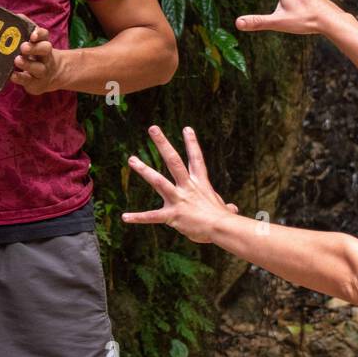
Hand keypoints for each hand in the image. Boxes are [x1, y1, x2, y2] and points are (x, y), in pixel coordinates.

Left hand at [11, 26, 62, 94]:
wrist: (52, 75)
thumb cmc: (36, 54)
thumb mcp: (33, 42)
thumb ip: (25, 29)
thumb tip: (15, 16)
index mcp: (43, 43)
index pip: (44, 35)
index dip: (39, 34)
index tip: (32, 35)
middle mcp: (46, 57)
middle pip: (45, 50)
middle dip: (35, 48)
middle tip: (23, 47)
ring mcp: (42, 71)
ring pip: (38, 68)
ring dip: (28, 64)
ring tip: (17, 60)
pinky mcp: (36, 84)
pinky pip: (29, 81)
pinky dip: (20, 78)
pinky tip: (12, 75)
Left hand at [122, 125, 238, 242]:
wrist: (222, 228)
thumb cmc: (223, 220)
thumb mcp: (224, 209)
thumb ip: (225, 206)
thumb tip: (232, 209)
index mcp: (200, 183)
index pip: (196, 159)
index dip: (192, 143)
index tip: (186, 128)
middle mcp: (188, 187)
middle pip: (174, 161)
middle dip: (163, 144)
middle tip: (153, 128)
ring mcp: (179, 199)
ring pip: (158, 181)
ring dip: (144, 169)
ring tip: (132, 159)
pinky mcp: (172, 215)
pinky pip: (152, 216)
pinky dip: (138, 217)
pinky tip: (125, 217)